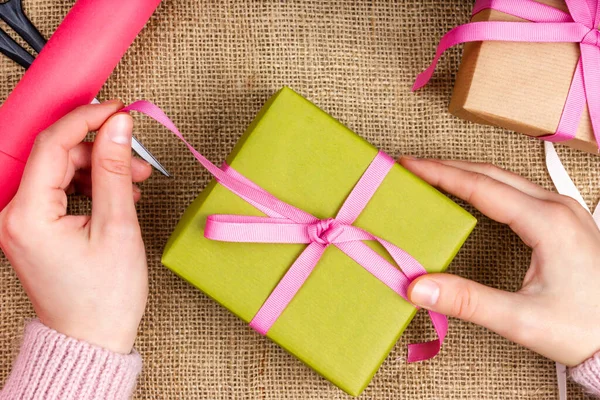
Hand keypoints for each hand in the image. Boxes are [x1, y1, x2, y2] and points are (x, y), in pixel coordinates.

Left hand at [0, 101, 151, 353]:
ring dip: (99, 169)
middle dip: (100, 150)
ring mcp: (20, 223)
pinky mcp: (32, 228)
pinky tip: (117, 193)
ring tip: (133, 181)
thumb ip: (115, 169)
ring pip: (60, 171)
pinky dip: (90, 186)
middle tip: (136, 156)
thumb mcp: (117, 227)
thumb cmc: (102, 298)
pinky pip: (59, 190)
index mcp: (26, 216)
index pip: (52, 144)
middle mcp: (13, 216)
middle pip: (56, 157)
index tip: (117, 110)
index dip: (88, 120)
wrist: (91, 338)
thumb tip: (119, 127)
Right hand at [400, 157, 599, 366]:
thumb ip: (467, 301)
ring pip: (507, 179)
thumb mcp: (521, 319)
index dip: (441, 174)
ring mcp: (565, 211)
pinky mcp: (566, 221)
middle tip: (414, 168)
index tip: (410, 166)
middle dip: (449, 167)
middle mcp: (558, 207)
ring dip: (468, 174)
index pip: (481, 186)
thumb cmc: (583, 329)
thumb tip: (418, 286)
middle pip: (492, 174)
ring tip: (435, 176)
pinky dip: (488, 187)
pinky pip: (519, 191)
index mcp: (547, 222)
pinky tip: (473, 194)